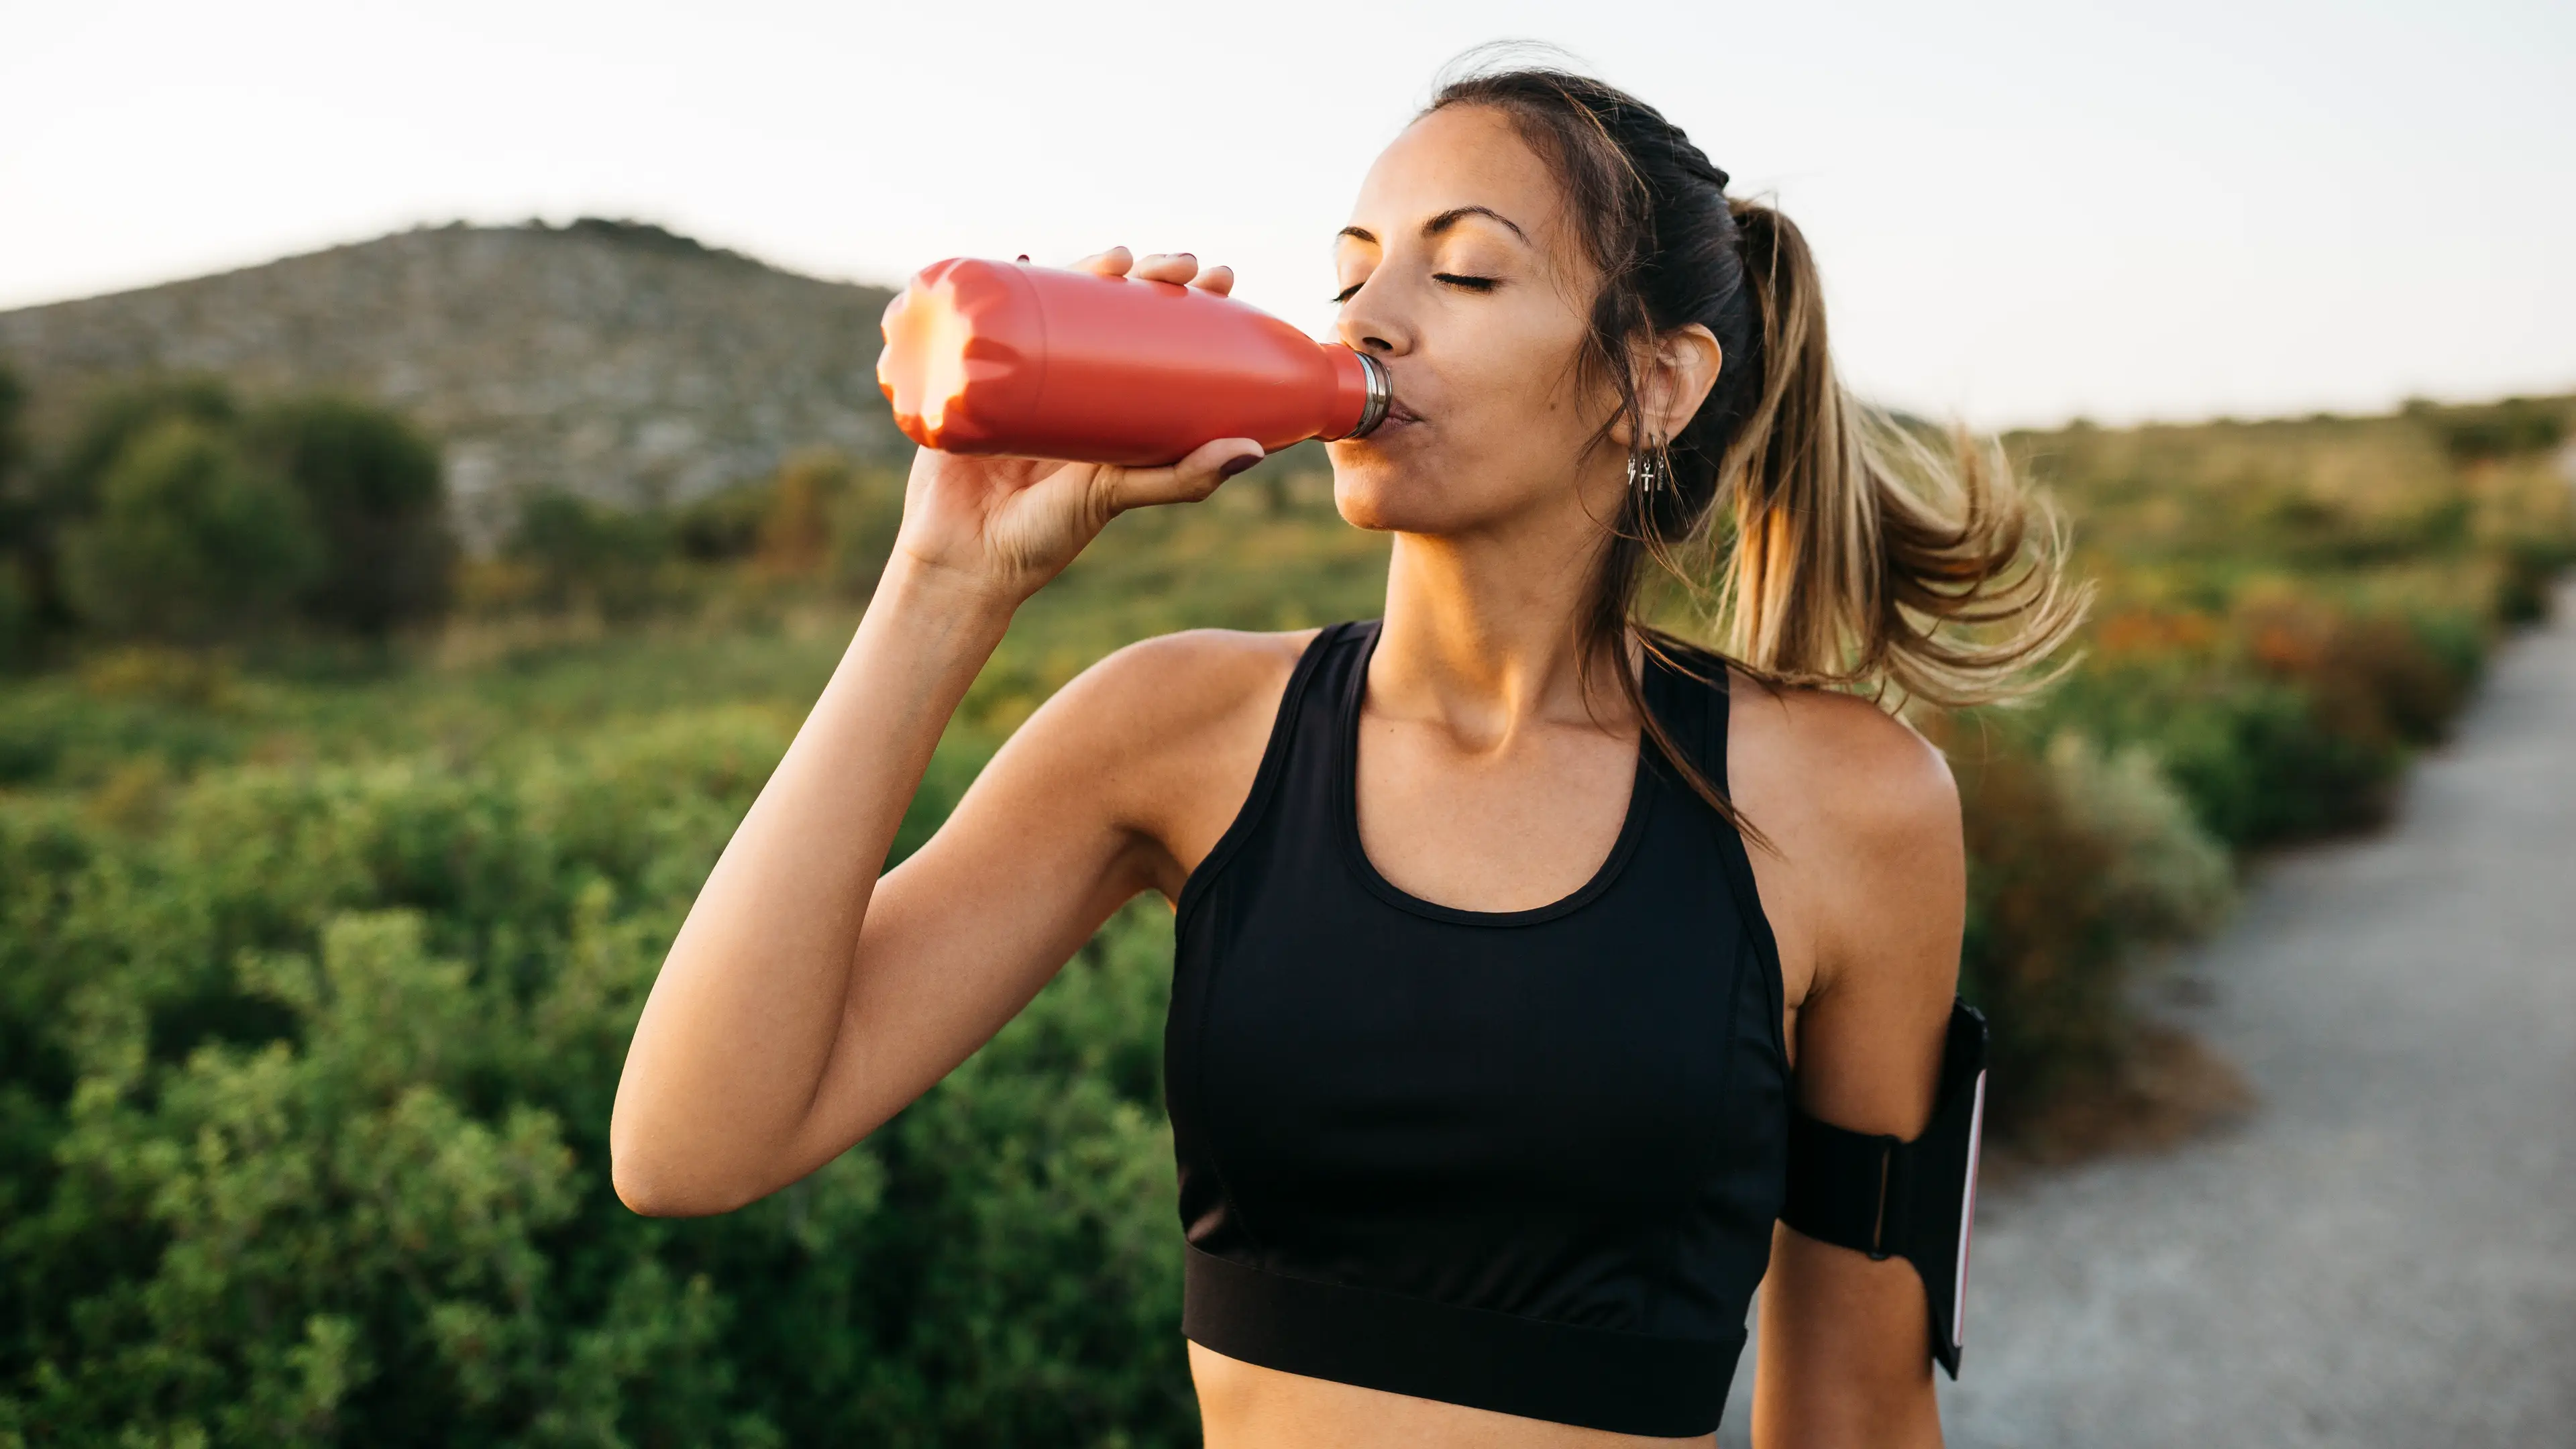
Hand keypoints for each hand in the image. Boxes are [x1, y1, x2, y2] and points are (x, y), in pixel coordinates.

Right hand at [891, 247, 1262, 606]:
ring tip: (1117, 258)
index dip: (1187, 301)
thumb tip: (1253, 451)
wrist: (960, 562)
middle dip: (1147, 274)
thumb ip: (1179, 479)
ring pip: (1056, 303)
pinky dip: (1000, 281)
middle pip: (1109, 307)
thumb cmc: (1042, 538)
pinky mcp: (969, 374)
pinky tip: (1022, 258)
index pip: (1155, 336)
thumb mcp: (1116, 496)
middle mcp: (1068, 382)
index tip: (1219, 278)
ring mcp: (1019, 373)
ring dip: (1087, 267)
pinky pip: (987, 321)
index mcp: (1108, 404)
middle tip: (1178, 266)